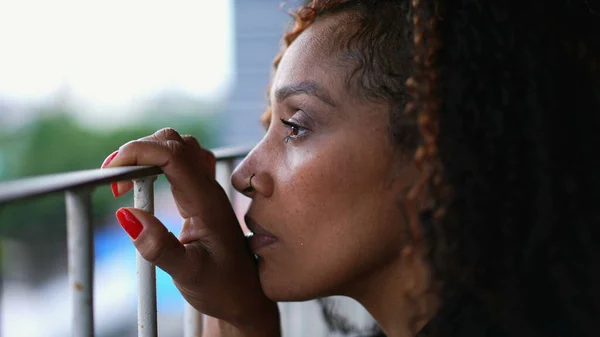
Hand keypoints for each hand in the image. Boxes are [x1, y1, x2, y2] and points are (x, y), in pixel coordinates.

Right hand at [101, 128, 279, 335]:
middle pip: (174, 142)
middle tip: (114, 180)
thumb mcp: (188, 274)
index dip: (138, 152)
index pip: (172, 154)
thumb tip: (125, 214)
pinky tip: (146, 181)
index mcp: (206, 201)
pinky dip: (158, 161)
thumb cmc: (222, 287)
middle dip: (138, 149)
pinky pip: (182, 162)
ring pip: (179, 147)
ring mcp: (207, 190)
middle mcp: (208, 189)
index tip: (111, 173)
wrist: (246, 296)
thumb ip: (159, 247)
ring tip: (124, 180)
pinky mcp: (202, 196)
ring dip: (148, 152)